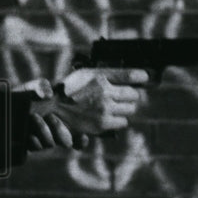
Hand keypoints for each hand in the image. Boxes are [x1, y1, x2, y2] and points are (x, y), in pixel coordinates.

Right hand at [27, 67, 147, 148]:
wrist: (54, 108)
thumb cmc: (70, 90)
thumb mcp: (86, 74)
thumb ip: (106, 74)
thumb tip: (132, 76)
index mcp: (99, 76)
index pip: (131, 74)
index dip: (141, 76)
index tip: (144, 78)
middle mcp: (104, 91)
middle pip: (134, 94)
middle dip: (131, 96)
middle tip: (124, 96)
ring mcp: (104, 108)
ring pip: (130, 109)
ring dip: (125, 108)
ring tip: (114, 107)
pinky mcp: (103, 123)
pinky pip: (123, 122)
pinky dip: (119, 120)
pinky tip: (109, 117)